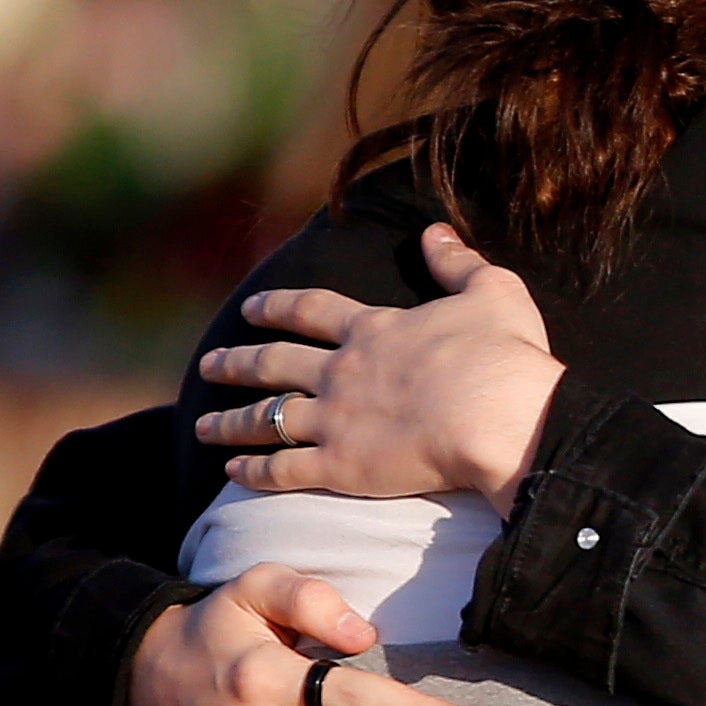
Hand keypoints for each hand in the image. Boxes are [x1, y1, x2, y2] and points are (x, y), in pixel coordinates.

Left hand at [196, 225, 564, 514]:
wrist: (498, 418)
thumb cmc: (504, 357)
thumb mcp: (492, 293)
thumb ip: (458, 263)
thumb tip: (435, 232)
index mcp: (374, 329)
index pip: (310, 310)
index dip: (276, 307)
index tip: (250, 308)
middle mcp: (341, 370)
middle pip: (272, 362)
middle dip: (235, 362)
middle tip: (208, 365)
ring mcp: (335, 419)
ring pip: (266, 417)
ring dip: (230, 421)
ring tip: (202, 425)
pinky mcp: (340, 466)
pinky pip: (282, 469)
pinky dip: (253, 471)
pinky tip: (232, 473)